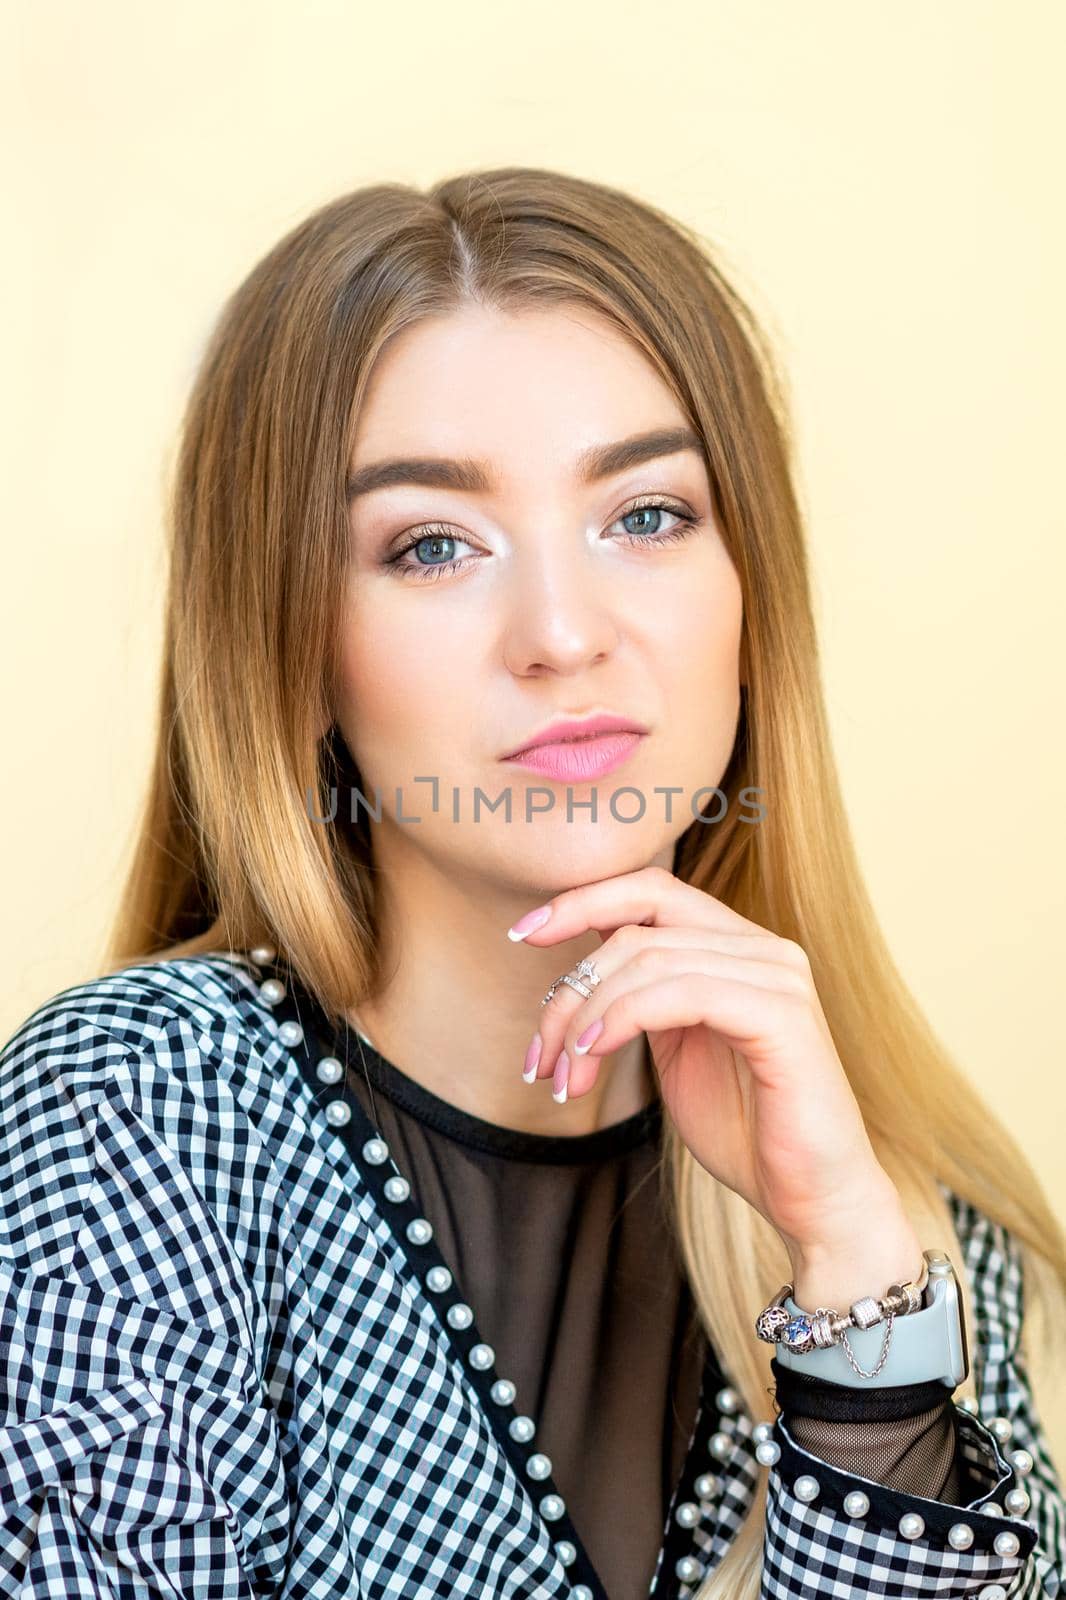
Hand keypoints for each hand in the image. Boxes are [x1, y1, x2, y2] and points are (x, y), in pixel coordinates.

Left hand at [509, 865, 922, 1293]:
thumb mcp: (674, 1049)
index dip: (582, 900)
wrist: (812, 1201)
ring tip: (564, 1076)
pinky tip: (592, 1056)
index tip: (521, 932)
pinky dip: (623, 1018)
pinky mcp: (784, 1016)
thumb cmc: (746, 1130)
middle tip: (539, 1056)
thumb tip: (576, 969)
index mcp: (738, 948)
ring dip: (587, 1018)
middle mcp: (764, 948)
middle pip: (638, 928)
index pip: (650, 890)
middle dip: (571, 989)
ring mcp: (779, 977)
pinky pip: (682, 991)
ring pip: (649, 960)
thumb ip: (640, 998)